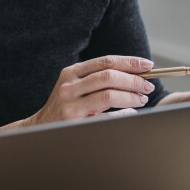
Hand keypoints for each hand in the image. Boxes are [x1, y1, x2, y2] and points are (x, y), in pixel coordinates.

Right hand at [28, 55, 156, 125]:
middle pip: (109, 77)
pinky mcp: (75, 122)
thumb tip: (134, 75)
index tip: (147, 65)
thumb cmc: (64, 106)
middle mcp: (69, 86)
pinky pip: (105, 117)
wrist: (41, 128)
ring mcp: (71, 105)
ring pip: (108, 96)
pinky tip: (130, 112)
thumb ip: (97, 79)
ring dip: (130, 96)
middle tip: (148, 86)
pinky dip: (122, 114)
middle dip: (133, 80)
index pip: (105, 61)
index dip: (129, 62)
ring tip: (142, 98)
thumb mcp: (74, 86)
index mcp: (71, 73)